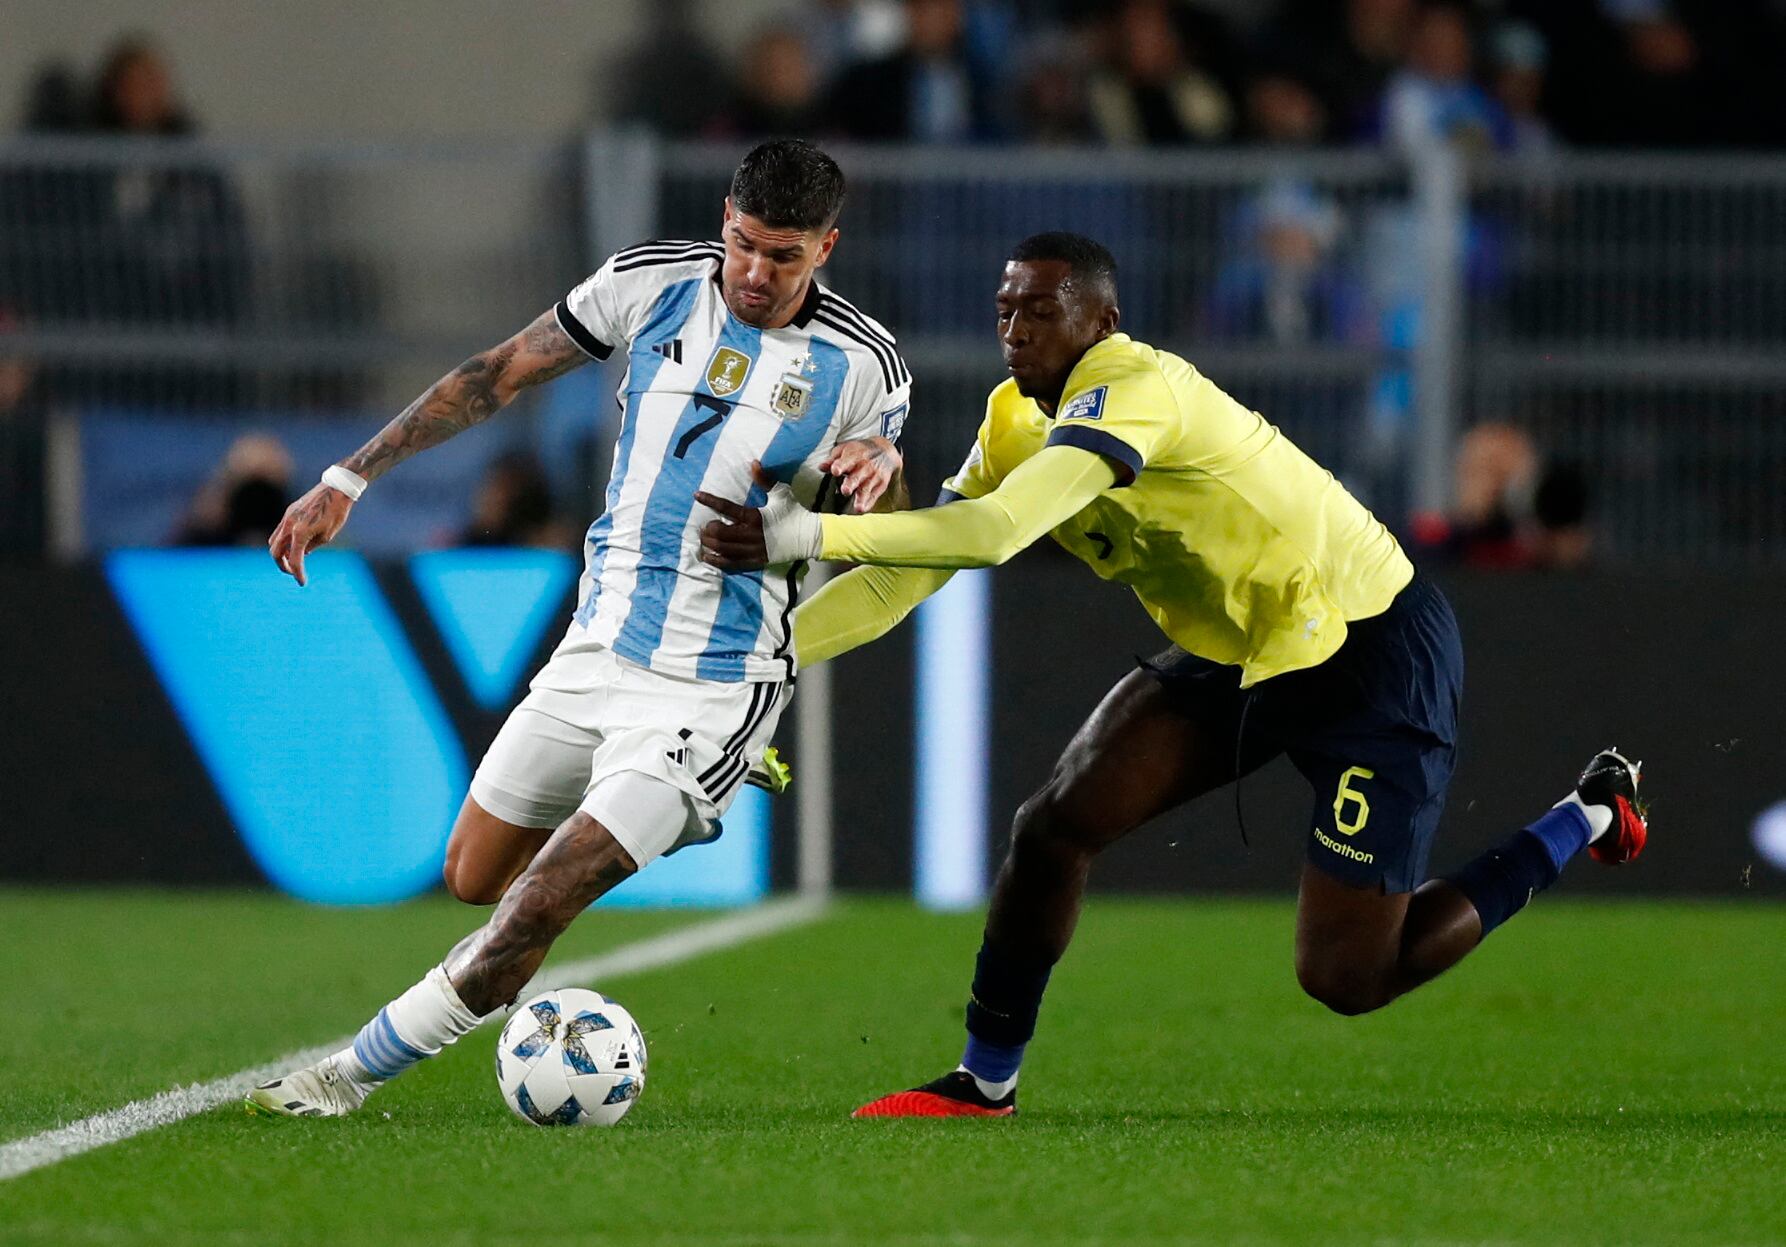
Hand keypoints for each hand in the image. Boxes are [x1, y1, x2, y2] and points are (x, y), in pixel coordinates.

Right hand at [268, 482, 354, 585]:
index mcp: (300, 533)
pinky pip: (280, 531)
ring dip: (280, 553)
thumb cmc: (336, 512)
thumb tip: (302, 554)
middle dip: (282, 565)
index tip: (302, 583)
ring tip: (293, 560)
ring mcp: (287, 517)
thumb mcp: (327, 535)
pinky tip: (296, 546)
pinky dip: (283, 542)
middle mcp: (289, 525)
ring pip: (274, 541)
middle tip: (294, 572)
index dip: (297, 573)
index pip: (294, 559)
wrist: (336, 489)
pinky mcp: (289, 512)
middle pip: (275, 552)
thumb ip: (312, 547)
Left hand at [696, 468, 823, 570]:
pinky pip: (731, 564)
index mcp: (754, 516)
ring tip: (704, 540)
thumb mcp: (780, 493)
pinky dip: (717, 560)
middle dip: (708, 529)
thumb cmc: (794, 513)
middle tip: (705, 526)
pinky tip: (709, 556)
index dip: (709, 500)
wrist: (808, 537)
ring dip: (709, 544)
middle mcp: (751, 534)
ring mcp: (752, 550)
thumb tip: (753, 463)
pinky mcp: (755, 561)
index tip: (697, 495)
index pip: (726, 507)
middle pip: (719, 532)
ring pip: (722, 549)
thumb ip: (764, 480)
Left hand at [819, 436, 900, 512]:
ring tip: (857, 507)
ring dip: (861, 498)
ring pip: (866, 489)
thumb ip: (832, 460)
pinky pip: (874, 496)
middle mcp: (864, 466)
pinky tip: (862, 510)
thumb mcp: (845, 450)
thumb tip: (821, 467)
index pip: (846, 461)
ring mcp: (873, 476)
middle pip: (856, 477)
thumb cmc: (859, 451)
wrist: (885, 450)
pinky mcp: (880, 485)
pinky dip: (868, 503)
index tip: (835, 471)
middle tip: (845, 490)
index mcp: (853, 456)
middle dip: (851, 484)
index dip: (840, 466)